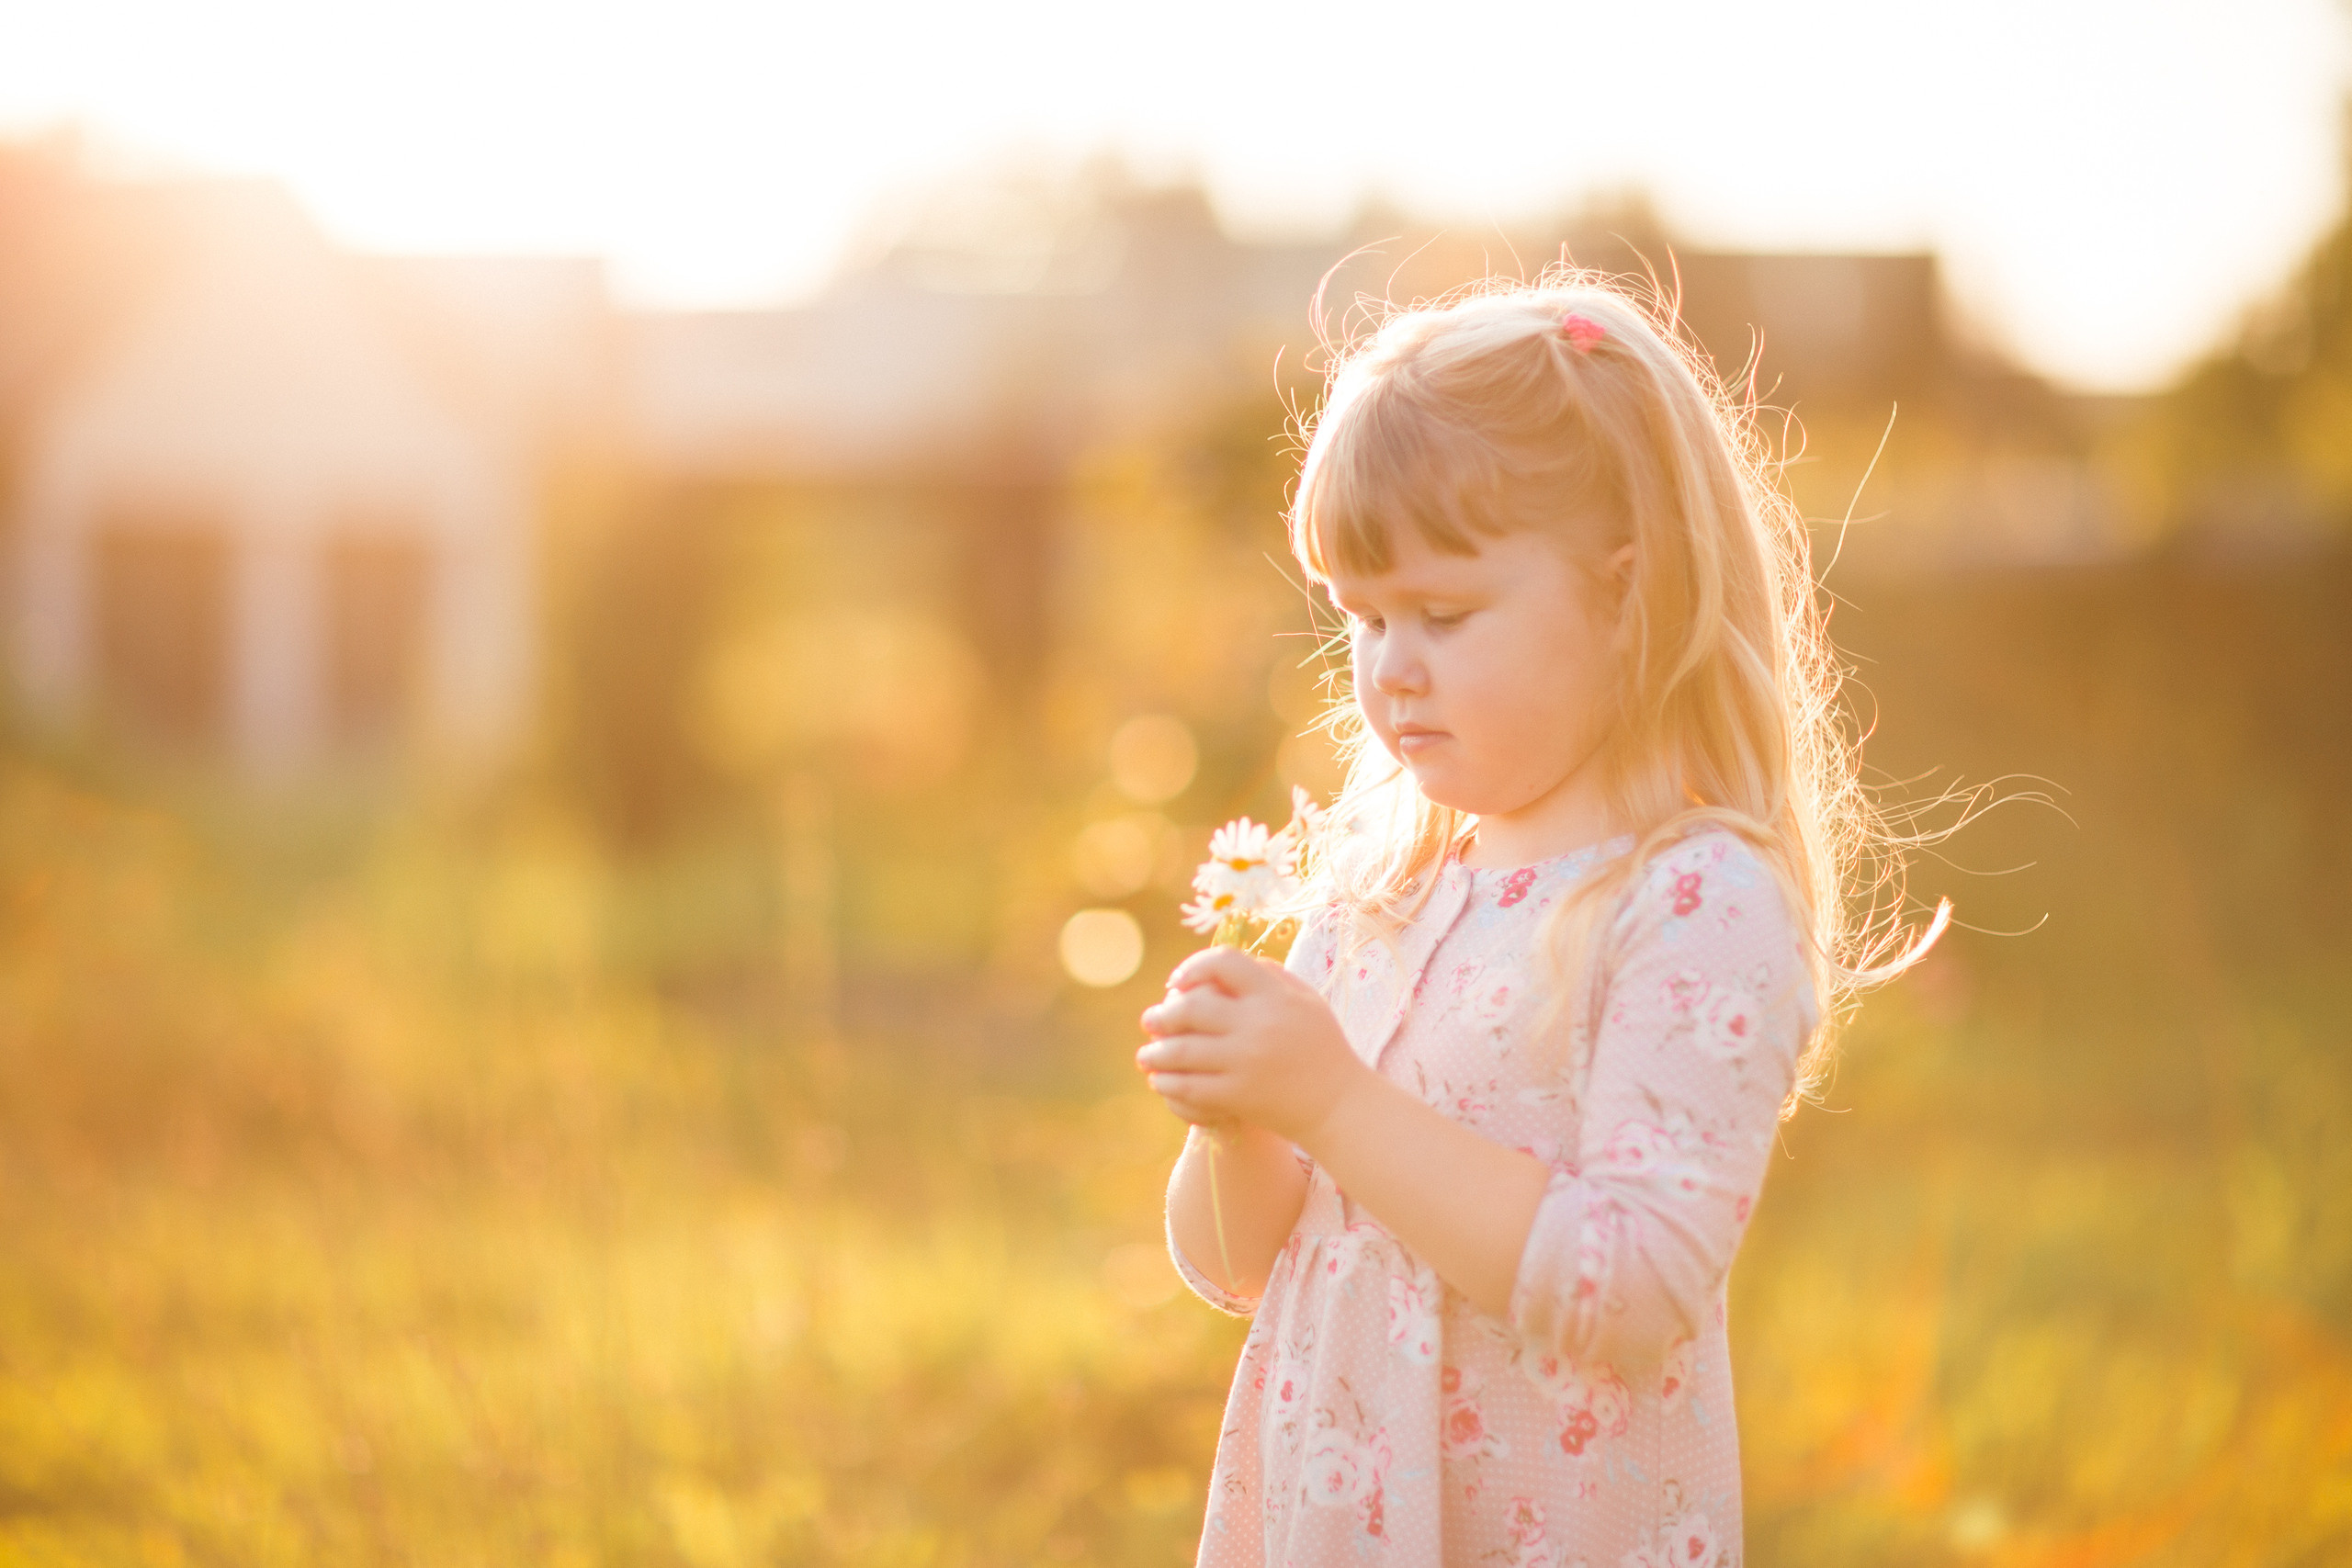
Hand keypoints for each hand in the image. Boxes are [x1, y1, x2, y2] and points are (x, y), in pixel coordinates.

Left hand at [1135, 947, 1364, 1145]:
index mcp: (1274, 995)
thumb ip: (1270, 974)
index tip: (1177, 983)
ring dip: (1155, 1053)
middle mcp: (1258, 1024)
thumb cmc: (1321, 1048)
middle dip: (1162, 1014)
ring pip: (1181, 1050)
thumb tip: (1221, 964)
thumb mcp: (1306, 1000)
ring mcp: (1247, 1061)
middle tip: (1150, 1021)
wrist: (1339, 1105)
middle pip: (1191, 1006)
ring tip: (1147, 1057)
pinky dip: (1167, 1082)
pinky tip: (1161, 1081)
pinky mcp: (1239, 1095)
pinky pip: (1189, 1086)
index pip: (1222, 962)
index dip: (1192, 967)